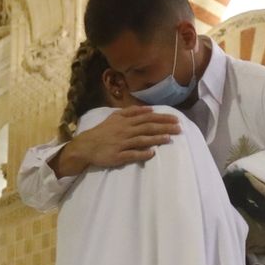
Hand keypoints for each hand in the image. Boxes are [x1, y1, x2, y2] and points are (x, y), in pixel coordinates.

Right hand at [52, 107, 180, 177]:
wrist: (86, 146)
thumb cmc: (103, 132)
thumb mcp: (115, 117)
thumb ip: (131, 112)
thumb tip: (149, 109)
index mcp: (125, 121)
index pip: (147, 118)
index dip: (162, 118)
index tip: (175, 119)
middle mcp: (125, 131)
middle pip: (147, 127)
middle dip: (164, 127)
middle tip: (179, 128)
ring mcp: (122, 143)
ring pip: (141, 140)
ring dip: (156, 139)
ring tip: (169, 139)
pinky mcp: (118, 156)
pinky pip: (132, 154)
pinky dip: (142, 153)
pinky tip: (152, 153)